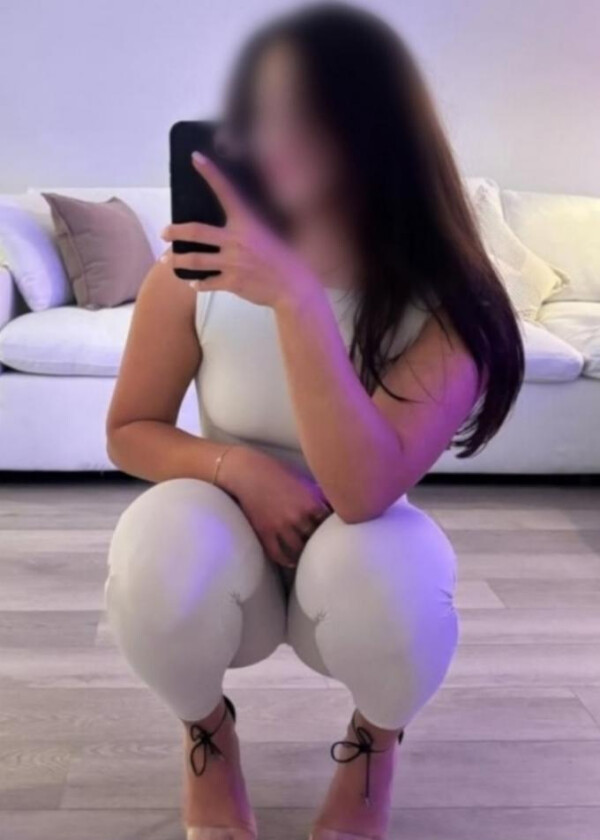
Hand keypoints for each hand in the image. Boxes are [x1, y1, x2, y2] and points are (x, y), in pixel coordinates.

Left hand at [161, 152, 321, 311]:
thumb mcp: (268, 235)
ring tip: (170, 260)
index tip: (195, 158)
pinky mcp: (232, 282)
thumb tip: (230, 225)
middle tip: (164, 232)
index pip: (225, 192)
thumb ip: (248, 228)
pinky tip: (193, 284)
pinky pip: (207, 282)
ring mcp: (233, 262)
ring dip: (179, 260)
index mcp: (247, 223)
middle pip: (197, 231)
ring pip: (196, 260)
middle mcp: (236, 240)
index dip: (210, 173)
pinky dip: (198, 284)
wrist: (293, 287)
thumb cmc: (284, 259)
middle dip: (176, 231)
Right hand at [217, 446, 331, 567]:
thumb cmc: (277, 471)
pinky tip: (292, 562)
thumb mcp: (303, 479)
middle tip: (327, 548)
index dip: (335, 529)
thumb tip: (334, 502)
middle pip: (316, 537)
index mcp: (311, 501)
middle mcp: (298, 516)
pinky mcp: (265, 532)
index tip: (338, 534)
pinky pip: (278, 553)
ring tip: (310, 557)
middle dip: (322, 542)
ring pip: (299, 549)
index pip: (331, 523)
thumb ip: (318, 494)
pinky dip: (286, 561)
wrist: (246, 471)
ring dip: (305, 553)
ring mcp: (280, 526)